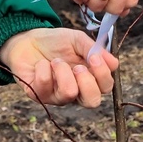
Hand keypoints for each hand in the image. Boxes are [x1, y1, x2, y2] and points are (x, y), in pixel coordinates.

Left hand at [0, 28, 118, 107]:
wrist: (27, 40)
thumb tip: (114, 63)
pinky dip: (43, 68)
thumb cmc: (55, 42)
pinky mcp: (38, 95)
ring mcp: (57, 96)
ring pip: (69, 93)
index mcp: (89, 77)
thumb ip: (94, 49)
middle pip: (92, 101)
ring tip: (55, 61)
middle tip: (77, 66)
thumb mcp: (77, 39)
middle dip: (87, 81)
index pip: (106, 87)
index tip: (94, 56)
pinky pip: (45, 85)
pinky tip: (41, 64)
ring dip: (62, 70)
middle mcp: (76, 91)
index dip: (103, 74)